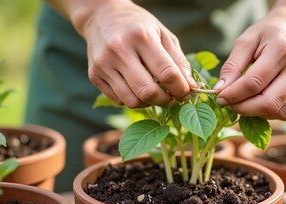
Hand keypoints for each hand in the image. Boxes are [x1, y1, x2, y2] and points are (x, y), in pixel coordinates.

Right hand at [77, 1, 195, 106]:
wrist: (102, 17)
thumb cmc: (139, 26)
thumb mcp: (163, 34)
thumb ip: (178, 61)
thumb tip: (191, 88)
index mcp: (141, 36)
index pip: (166, 73)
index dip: (181, 88)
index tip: (186, 93)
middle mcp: (119, 50)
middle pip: (148, 91)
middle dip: (165, 100)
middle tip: (172, 97)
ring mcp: (103, 64)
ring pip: (132, 101)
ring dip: (149, 103)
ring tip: (156, 94)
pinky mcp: (94, 75)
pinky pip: (119, 100)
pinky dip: (133, 99)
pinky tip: (137, 88)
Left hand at [215, 3, 285, 119]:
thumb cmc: (270, 31)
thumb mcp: (246, 39)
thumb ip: (232, 65)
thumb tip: (220, 90)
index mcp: (282, 50)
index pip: (254, 83)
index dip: (233, 95)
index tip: (219, 97)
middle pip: (269, 103)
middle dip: (243, 109)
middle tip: (229, 104)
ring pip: (279, 112)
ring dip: (256, 113)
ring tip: (242, 102)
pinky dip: (268, 113)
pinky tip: (258, 102)